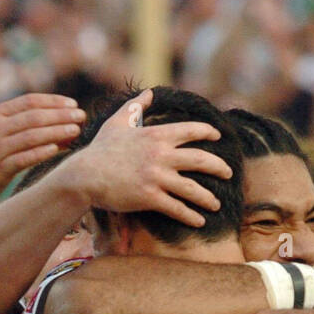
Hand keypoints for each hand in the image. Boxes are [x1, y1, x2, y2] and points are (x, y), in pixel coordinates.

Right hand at [0, 94, 85, 204]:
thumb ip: (17, 121)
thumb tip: (54, 118)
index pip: (29, 101)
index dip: (53, 101)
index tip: (72, 104)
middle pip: (33, 117)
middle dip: (60, 115)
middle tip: (81, 116)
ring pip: (32, 136)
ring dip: (57, 132)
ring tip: (76, 130)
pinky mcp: (0, 169)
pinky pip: (25, 158)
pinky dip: (42, 152)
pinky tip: (58, 148)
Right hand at [57, 89, 232, 225]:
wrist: (85, 175)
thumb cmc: (100, 149)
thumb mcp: (118, 122)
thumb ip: (136, 106)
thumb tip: (150, 92)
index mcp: (156, 135)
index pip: (191, 131)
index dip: (208, 132)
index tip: (218, 137)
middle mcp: (161, 155)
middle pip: (201, 160)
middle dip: (219, 167)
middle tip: (229, 174)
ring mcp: (156, 177)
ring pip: (192, 188)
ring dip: (208, 198)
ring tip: (216, 204)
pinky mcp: (149, 197)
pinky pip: (176, 208)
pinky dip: (190, 215)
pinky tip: (199, 221)